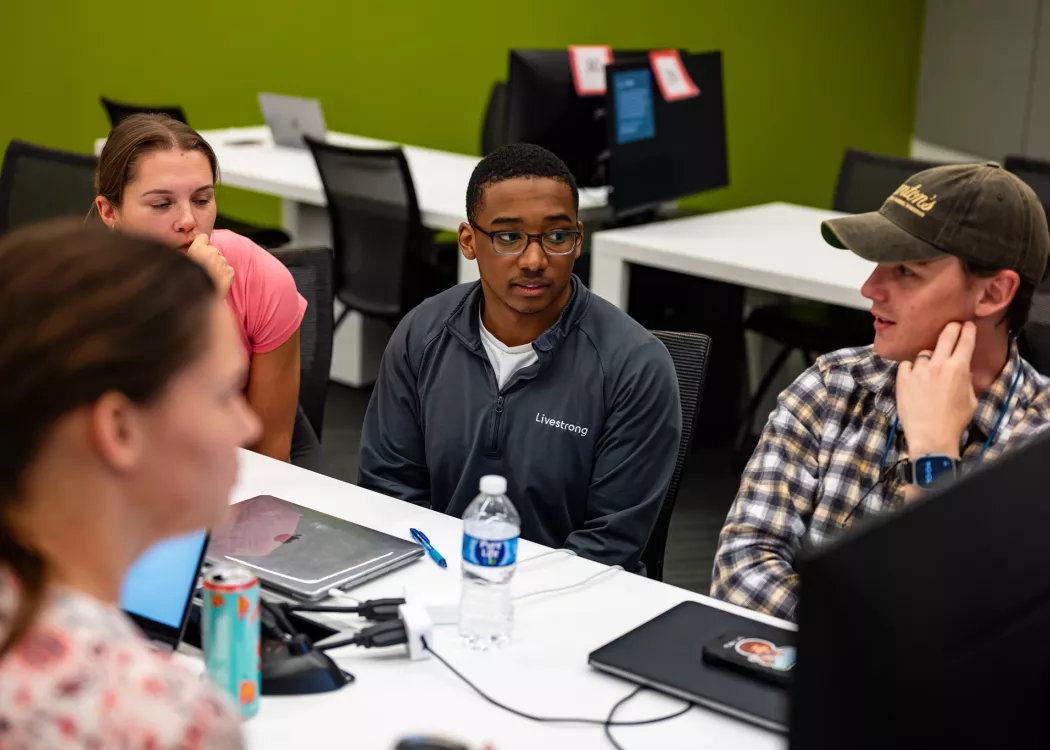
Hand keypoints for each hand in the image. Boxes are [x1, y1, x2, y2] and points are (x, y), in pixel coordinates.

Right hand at [186, 233, 233, 297]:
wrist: (200, 302)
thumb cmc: (185, 284)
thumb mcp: (180, 265)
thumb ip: (187, 256)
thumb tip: (189, 253)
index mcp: (198, 248)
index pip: (203, 237)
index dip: (201, 244)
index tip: (198, 251)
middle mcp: (212, 252)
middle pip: (212, 249)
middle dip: (209, 256)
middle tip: (203, 269)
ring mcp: (223, 262)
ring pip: (221, 259)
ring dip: (217, 265)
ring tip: (209, 278)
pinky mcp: (231, 272)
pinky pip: (228, 269)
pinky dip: (224, 274)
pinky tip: (216, 282)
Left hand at [895, 321, 977, 459]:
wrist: (931, 435)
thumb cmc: (954, 421)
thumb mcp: (971, 400)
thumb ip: (968, 381)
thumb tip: (966, 372)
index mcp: (959, 368)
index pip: (965, 341)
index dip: (968, 330)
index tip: (968, 325)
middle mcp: (938, 365)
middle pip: (945, 336)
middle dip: (951, 328)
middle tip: (953, 326)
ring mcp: (918, 370)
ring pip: (924, 353)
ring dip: (929, 357)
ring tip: (930, 369)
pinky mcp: (903, 378)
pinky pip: (907, 364)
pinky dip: (911, 368)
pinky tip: (915, 377)